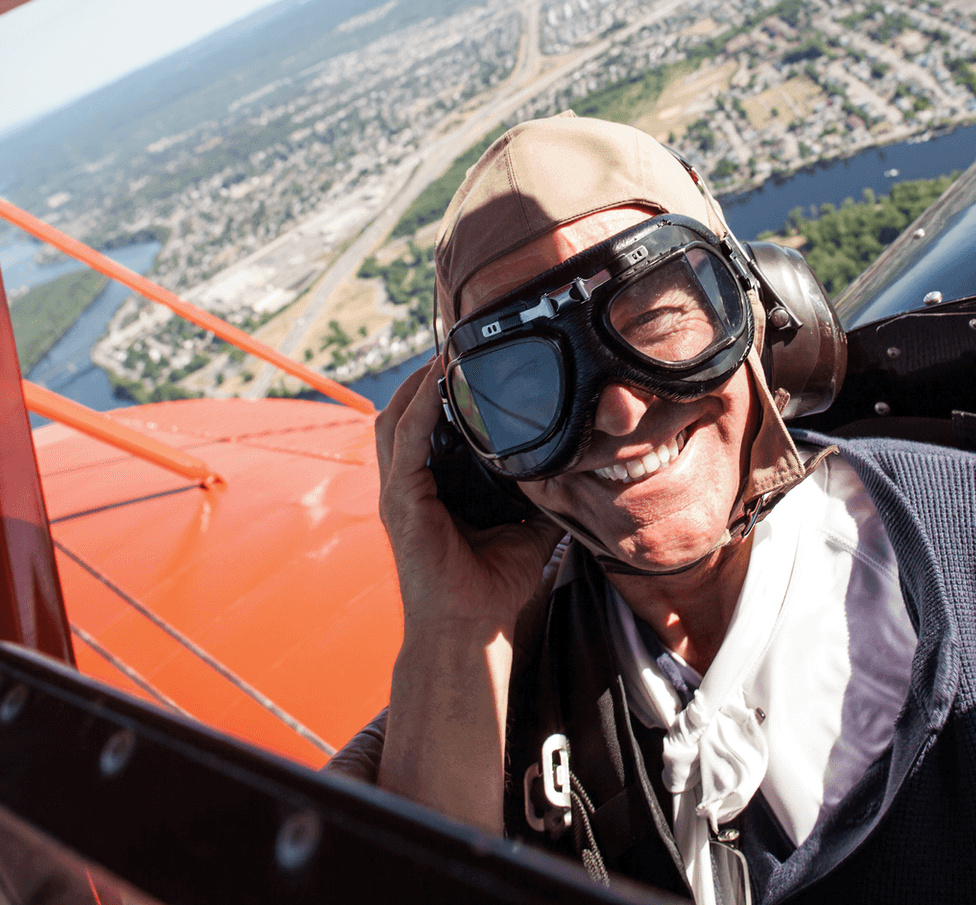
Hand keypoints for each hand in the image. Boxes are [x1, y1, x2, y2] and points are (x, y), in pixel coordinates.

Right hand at [374, 362, 559, 829]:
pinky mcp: (402, 503)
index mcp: (430, 489)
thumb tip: (580, 469)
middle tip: (457, 344)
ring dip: (419, 383)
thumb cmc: (491, 587)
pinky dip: (421, 408)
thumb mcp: (527, 529)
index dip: (439, 392)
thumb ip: (542, 496)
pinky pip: (407, 443)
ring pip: (395, 419)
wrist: (471, 631)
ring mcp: (400, 493)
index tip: (468, 360)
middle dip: (424, 377)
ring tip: (446, 352)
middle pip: (401, 414)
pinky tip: (439, 383)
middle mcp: (408, 486)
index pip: (426, 427)